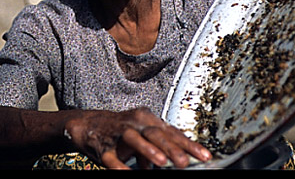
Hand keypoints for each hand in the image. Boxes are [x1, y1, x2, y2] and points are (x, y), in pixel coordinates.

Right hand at [64, 107, 211, 168]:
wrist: (88, 125)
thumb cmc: (122, 131)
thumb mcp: (144, 137)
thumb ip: (161, 149)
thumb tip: (182, 161)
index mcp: (148, 120)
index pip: (172, 132)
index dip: (189, 144)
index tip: (205, 156)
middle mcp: (135, 123)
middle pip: (156, 133)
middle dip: (172, 148)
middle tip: (185, 162)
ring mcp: (118, 133)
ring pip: (134, 138)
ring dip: (148, 150)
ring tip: (162, 162)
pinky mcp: (102, 146)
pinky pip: (111, 156)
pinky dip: (119, 165)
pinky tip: (126, 173)